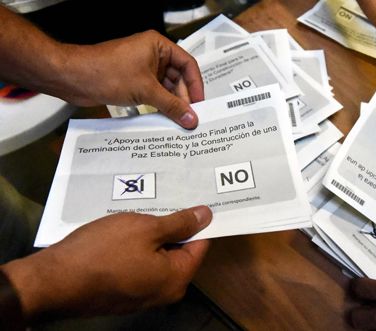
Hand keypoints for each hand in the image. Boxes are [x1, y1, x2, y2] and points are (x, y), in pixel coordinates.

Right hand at [1, 206, 211, 319]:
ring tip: (146, 207)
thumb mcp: (145, 229)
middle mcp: (165, 291)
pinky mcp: (123, 292)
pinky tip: (128, 227)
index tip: (195, 199)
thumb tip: (207, 215)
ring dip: (153, 235)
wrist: (53, 282)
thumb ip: (179, 223)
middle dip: (174, 226)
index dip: (198, 221)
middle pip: (179, 251)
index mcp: (176, 279)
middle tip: (168, 197)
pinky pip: (140, 264)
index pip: (200, 244)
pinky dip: (137, 247)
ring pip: (157, 256)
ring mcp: (143, 294)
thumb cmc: (103, 251)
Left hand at [57, 30, 203, 128]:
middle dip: (184, 98)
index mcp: (158, 46)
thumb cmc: (105, 71)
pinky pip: (155, 95)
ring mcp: (143, 70)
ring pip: (167, 89)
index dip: (195, 84)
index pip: (187, 64)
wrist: (74, 78)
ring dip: (172, 104)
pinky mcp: (134, 83)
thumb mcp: (145, 90)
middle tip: (190, 117)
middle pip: (178, 78)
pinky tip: (165, 119)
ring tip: (179, 121)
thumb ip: (171, 105)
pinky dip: (161, 106)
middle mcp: (153, 56)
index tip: (199, 103)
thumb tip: (191, 117)